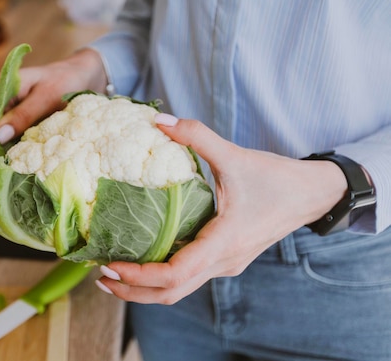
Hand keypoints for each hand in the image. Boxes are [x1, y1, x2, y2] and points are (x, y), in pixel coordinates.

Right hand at [0, 48, 107, 151]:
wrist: (79, 74)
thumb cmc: (65, 81)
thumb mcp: (47, 98)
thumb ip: (23, 115)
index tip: (4, 155)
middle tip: (17, 158)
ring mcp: (4, 105)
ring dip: (7, 146)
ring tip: (26, 153)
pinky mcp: (14, 113)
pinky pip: (8, 132)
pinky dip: (15, 142)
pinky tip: (30, 146)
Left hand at [96, 114, 347, 303]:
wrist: (312, 194)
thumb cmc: (277, 178)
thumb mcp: (235, 155)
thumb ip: (197, 135)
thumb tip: (160, 119)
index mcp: (224, 243)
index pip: (174, 275)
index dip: (139, 276)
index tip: (110, 267)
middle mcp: (223, 262)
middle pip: (171, 293)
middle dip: (132, 291)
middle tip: (99, 275)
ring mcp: (225, 265)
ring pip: (179, 290)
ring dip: (145, 288)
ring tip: (112, 274)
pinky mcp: (224, 259)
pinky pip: (188, 276)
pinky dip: (161, 276)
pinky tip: (142, 259)